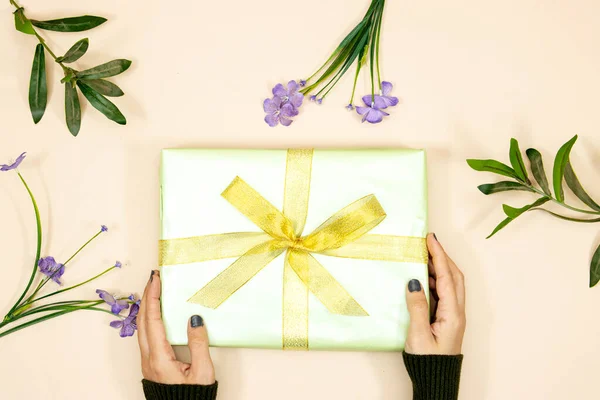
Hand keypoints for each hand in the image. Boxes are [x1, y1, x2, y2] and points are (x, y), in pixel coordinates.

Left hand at [138, 270, 215, 384]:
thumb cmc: (193, 398)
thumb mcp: (202, 371)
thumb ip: (198, 343)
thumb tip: (194, 318)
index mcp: (159, 358)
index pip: (152, 319)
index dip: (153, 296)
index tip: (155, 278)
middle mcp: (148, 358)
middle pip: (142, 320)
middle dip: (147, 296)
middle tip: (154, 278)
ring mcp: (148, 361)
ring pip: (142, 328)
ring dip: (147, 306)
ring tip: (155, 290)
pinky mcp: (152, 363)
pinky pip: (146, 335)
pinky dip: (149, 318)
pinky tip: (157, 313)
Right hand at [405, 233, 465, 354]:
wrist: (436, 378)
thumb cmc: (427, 360)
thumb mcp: (418, 334)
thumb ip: (417, 307)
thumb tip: (414, 282)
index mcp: (452, 313)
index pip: (446, 277)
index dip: (439, 255)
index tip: (431, 239)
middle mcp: (457, 311)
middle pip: (453, 276)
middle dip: (442, 256)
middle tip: (429, 241)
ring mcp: (453, 314)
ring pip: (450, 283)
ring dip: (439, 266)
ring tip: (424, 254)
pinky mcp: (447, 318)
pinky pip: (444, 292)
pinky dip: (435, 279)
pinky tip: (423, 276)